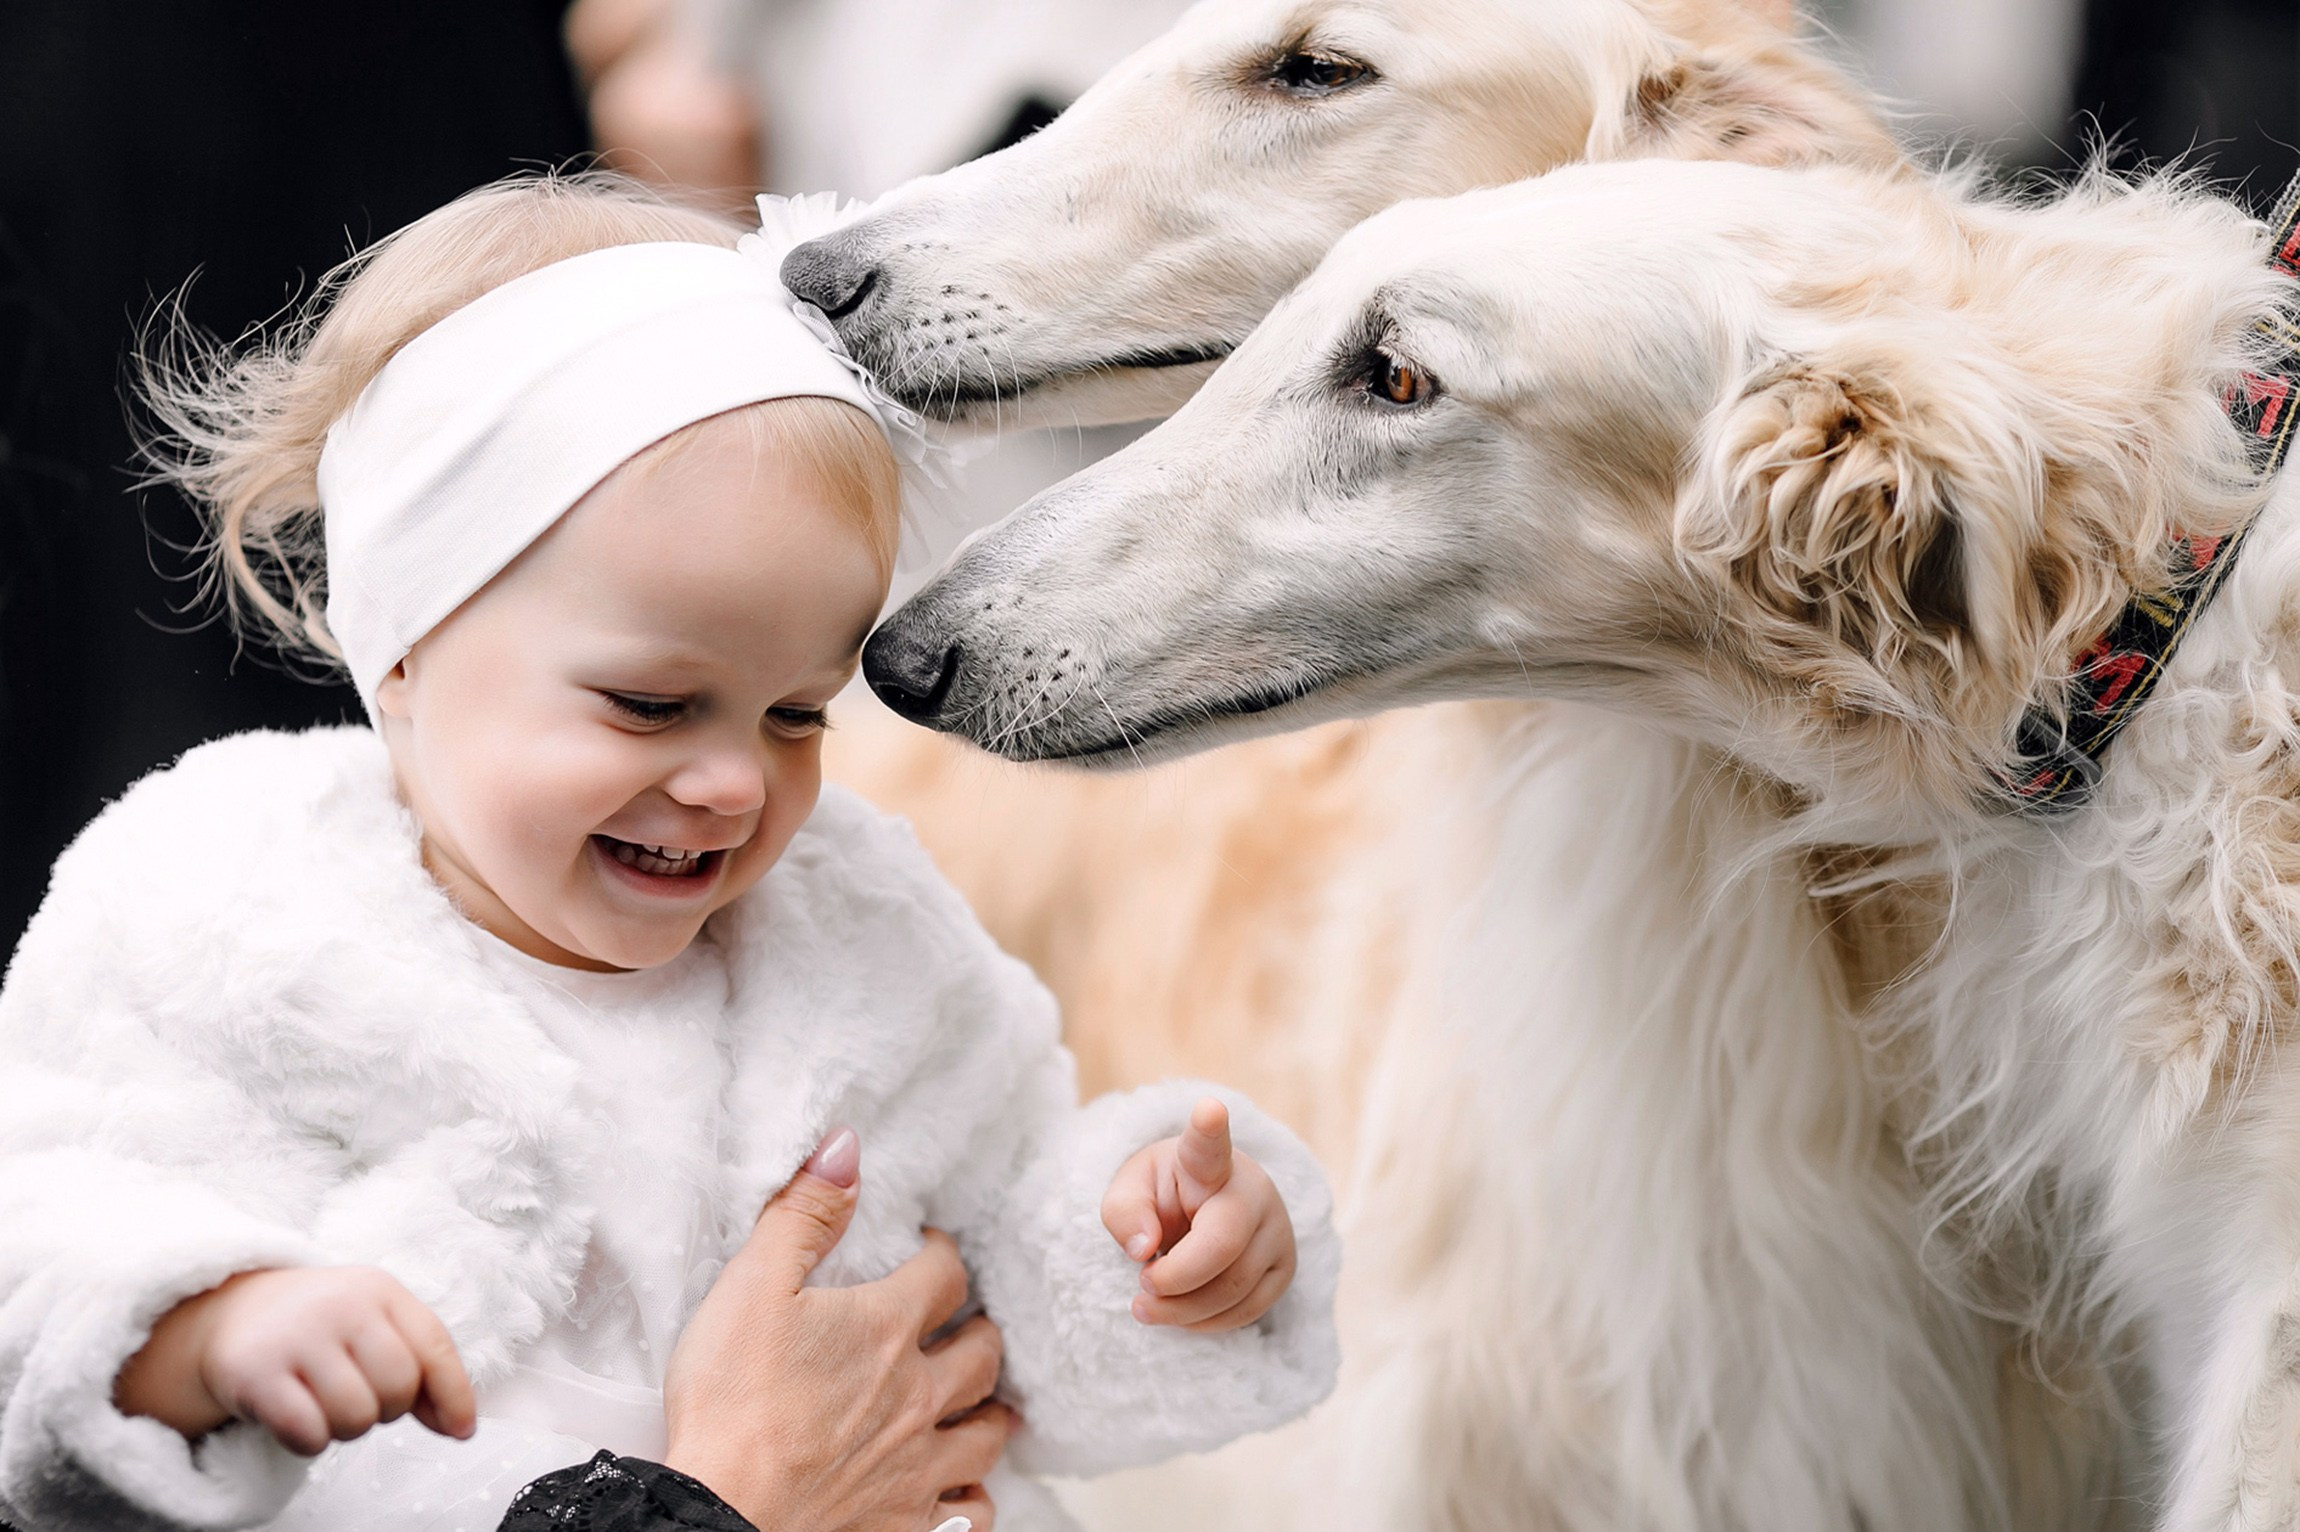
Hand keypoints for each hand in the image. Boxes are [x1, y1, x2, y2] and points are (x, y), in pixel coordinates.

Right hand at [113, 1267, 475, 1455]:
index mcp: (379, 1289)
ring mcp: (296, 1335)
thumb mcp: (373, 1327)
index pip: (434, 1346)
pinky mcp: (253, 1372)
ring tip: (323, 1405)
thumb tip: (461, 1425)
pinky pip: (307, 1433)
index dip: (454, 1395)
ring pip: (355, 1416)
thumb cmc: (320, 1330)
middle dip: (386, 1410)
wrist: (230, 1313)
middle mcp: (341, 1305)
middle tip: (357, 1398)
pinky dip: (310, 1442)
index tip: (461, 1430)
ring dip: (345, 1428)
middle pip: (398, 1387)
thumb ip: (419, 1369)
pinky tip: (297, 1422)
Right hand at [664, 1129, 1017, 1531]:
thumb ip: (803, 1214)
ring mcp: (917, 1464)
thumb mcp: (752, 1285)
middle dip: (980, 1331)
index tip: (931, 1251)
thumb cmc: (731, 1401)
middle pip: (982, 1353)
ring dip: (991, 1410)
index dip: (943, 1255)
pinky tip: (964, 1486)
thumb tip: (845, 1148)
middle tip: (968, 1325)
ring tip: (987, 1402)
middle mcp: (917, 1395)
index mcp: (886, 1330)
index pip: (945, 1274)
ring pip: (986, 1431)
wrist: (722, 1513)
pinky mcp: (906, 1523)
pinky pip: (969, 1509)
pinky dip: (973, 1494)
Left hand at [1101, 1098, 1297, 1332]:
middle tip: (1140, 1287)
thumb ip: (1124, 1213)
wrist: (1204, 1211)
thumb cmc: (1164, 1196)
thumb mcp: (1130, 1192)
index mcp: (1207, 1161)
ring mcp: (1278, 1230)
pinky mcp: (1285, 1268)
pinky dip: (1205, 1323)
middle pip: (1221, 1246)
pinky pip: (1247, 1311)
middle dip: (1173, 1281)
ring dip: (1182, 1311)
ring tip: (1149, 1304)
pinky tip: (1182, 1312)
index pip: (1209, 1144)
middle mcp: (1253, 1190)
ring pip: (1234, 1289)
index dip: (1209, 1129)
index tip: (1208, 1109)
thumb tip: (1144, 1250)